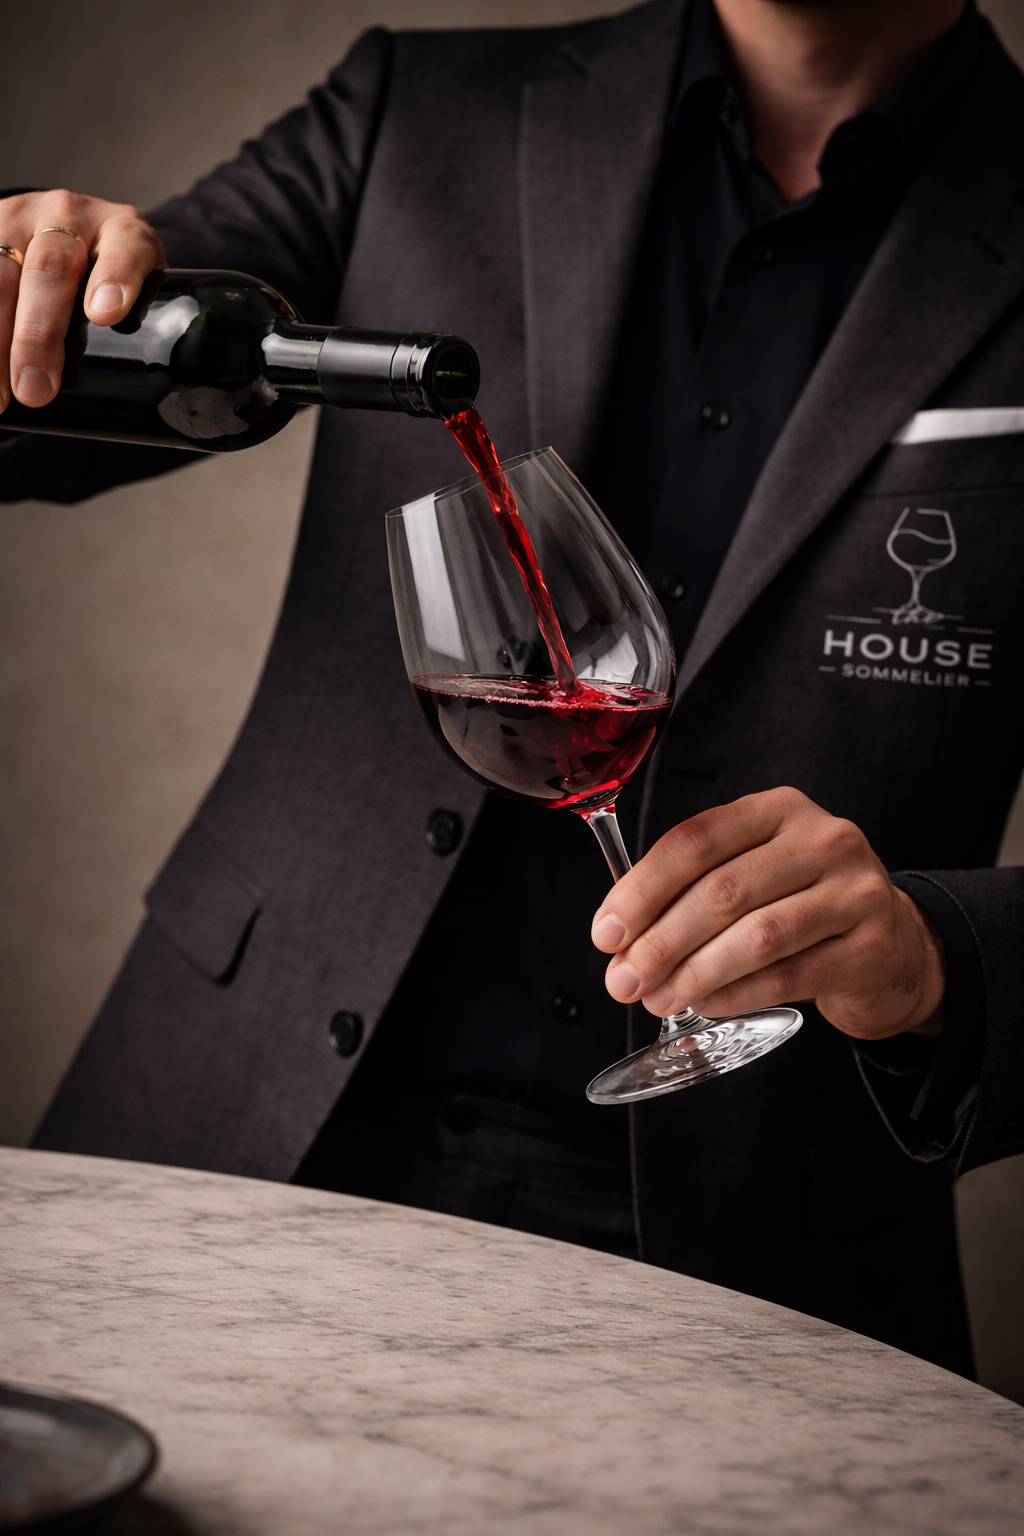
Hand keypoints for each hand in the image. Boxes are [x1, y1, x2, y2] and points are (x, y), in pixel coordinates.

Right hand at [0, 190, 164, 412]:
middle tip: (35, 392)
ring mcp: (20, 219)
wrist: (64, 228)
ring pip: (0, 277)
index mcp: (123, 229)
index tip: (105, 316)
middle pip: (50, 270)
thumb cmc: (110, 277)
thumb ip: (141, 320)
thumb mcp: (137, 288)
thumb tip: (148, 395)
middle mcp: (69, 214)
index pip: (126, 247)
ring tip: (1, 396)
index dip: (116, 277)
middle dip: (39, 335)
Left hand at [591, 787, 945, 1041]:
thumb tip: (620, 938)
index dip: (643, 889)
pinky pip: (791, 974)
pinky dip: (738, 994)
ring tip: (660, 998)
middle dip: (661, 941)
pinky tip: (707, 1004)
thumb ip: (692, 890)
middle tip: (625, 980)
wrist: (893, 943)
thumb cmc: (803, 904)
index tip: (607, 932)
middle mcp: (822, 839)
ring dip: (696, 972)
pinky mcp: (872, 946)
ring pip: (758, 934)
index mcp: (778, 810)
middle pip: (722, 889)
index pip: (696, 840)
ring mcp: (856, 891)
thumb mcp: (754, 873)